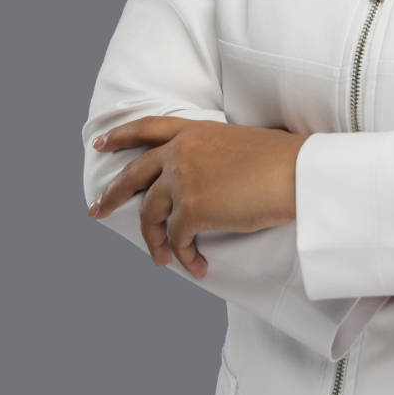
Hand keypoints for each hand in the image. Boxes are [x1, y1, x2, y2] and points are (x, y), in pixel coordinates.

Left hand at [88, 116, 305, 278]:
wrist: (296, 173)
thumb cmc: (280, 159)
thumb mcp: (238, 143)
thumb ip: (211, 154)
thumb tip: (205, 180)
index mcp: (194, 131)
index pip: (148, 128)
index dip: (122, 136)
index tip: (102, 144)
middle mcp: (181, 152)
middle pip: (133, 175)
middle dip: (112, 195)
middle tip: (97, 209)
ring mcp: (182, 181)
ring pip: (150, 216)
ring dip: (154, 241)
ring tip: (162, 259)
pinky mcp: (190, 210)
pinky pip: (176, 241)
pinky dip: (184, 258)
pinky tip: (196, 266)